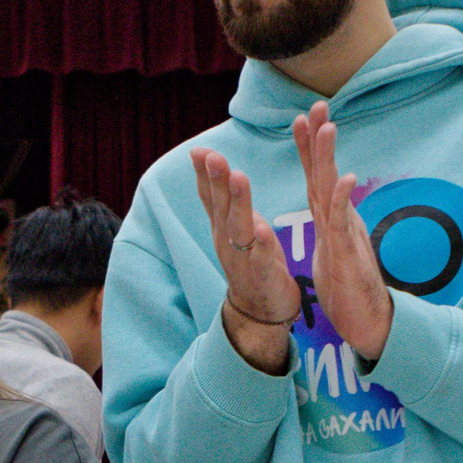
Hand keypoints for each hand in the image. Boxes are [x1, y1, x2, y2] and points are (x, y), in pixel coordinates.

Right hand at [190, 145, 297, 373]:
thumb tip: (213, 164)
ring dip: (238, 202)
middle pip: (221, 206)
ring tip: (238, 178)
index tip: (199, 151)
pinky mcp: (263, 275)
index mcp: (223, 226)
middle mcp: (227, 241)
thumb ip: (224, 199)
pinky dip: (262, 244)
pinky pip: (261, 258)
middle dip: (217, 180)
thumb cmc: (251, 261)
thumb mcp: (236, 225)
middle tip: (213, 157)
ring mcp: (243, 258)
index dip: (204, 174)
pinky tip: (262, 231)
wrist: (260, 311)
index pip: (210, 196)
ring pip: (239, 227)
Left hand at [294, 101, 391, 360]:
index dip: (308, 147)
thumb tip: (326, 210)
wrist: (366, 320)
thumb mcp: (330, 250)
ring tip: (327, 127)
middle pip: (325, 173)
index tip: (301, 118)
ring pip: (333, 190)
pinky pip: (343, 223)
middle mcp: (339, 219)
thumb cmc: (347, 288)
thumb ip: (329, 227)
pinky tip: (345, 179)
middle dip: (319, 139)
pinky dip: (343, 201)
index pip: (316, 176)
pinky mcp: (348, 253)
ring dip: (329, 158)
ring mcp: (345, 233)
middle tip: (316, 105)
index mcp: (331, 218)